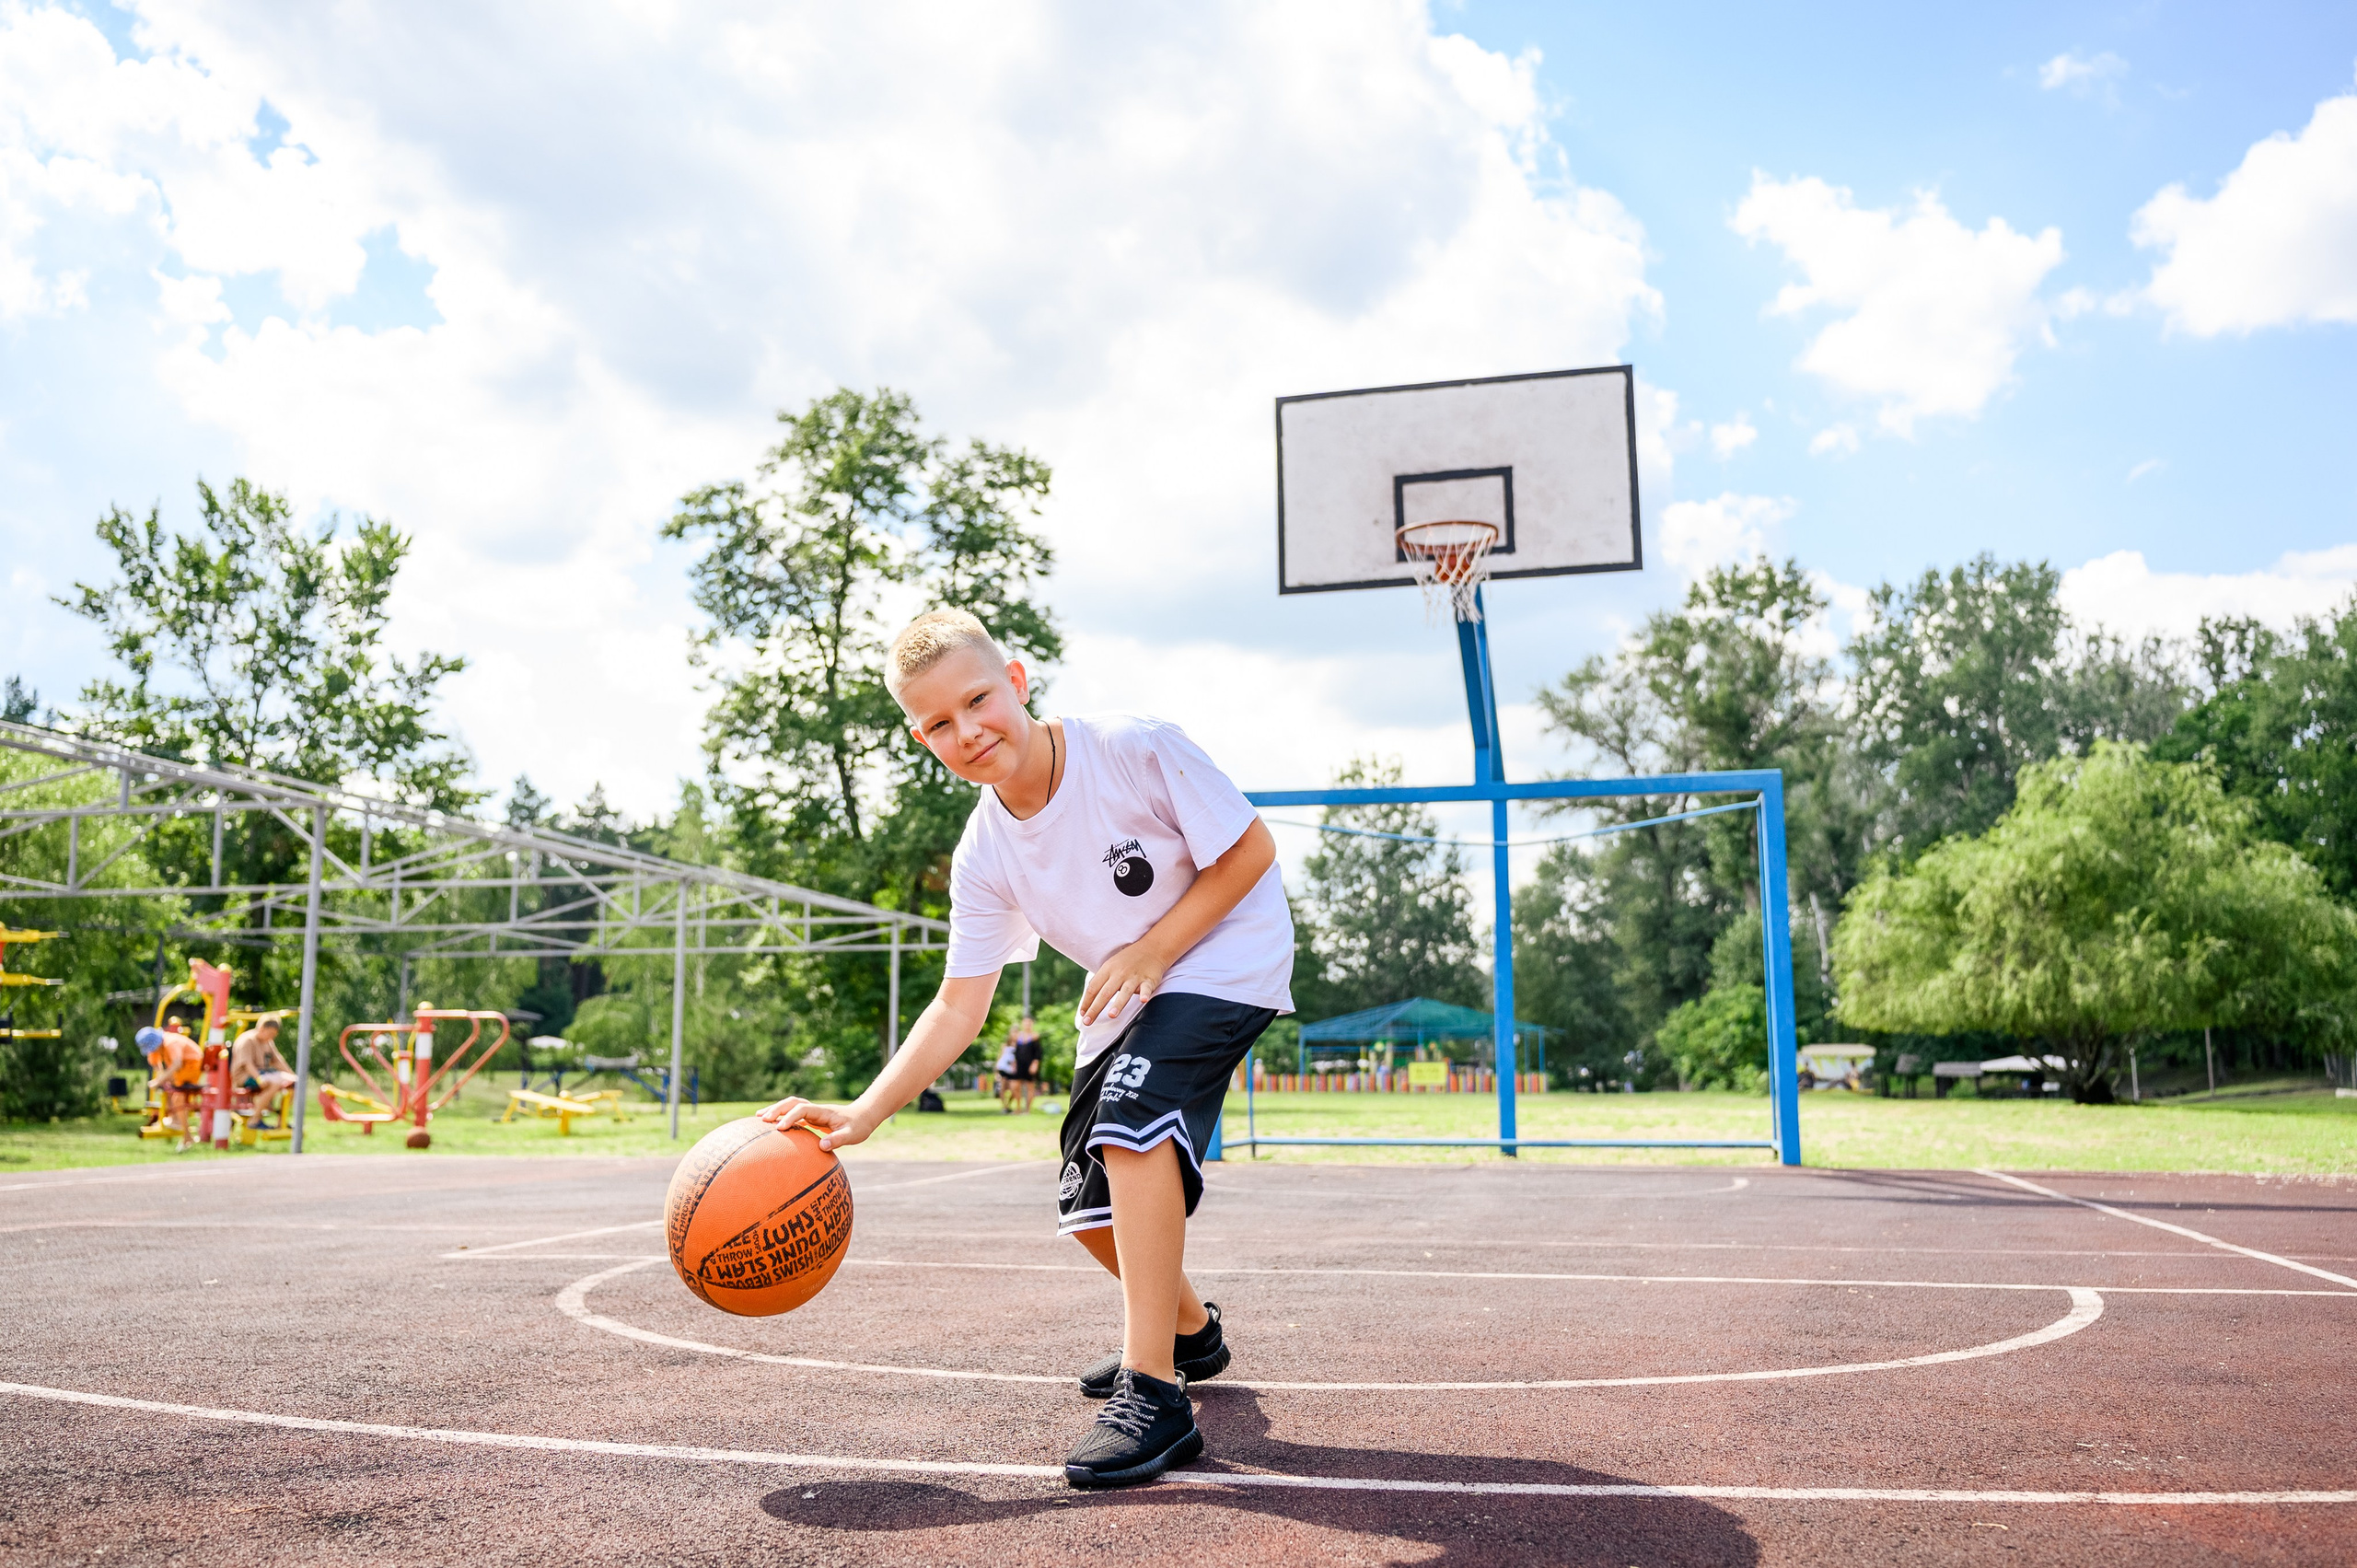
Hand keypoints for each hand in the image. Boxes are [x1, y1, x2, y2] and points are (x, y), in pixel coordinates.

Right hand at [754, 1095, 872, 1152]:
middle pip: (792, 1103)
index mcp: (823, 1112)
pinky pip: (793, 1114)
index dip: (790, 1117)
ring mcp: (812, 1112)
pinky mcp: (811, 1117)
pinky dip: (780, 1117)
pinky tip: (770, 1127)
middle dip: (777, 1109)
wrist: (863, 1116)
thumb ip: (839, 1139)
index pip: (803, 1110)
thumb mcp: (853, 1135)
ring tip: (758, 1118)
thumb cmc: (859, 1126)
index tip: (780, 1128)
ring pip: (790, 1106)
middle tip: (762, 1120)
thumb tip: (822, 1146)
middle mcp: (815, 1109)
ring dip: (775, 1110)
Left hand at [1080, 940, 1167, 1026]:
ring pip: (1125, 992)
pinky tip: (1143, 1000)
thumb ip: (1102, 981)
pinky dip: (1145, 994)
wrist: (1152, 948)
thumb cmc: (1128, 960)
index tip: (1082, 1014)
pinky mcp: (1148, 979)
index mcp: (1108, 969)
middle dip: (1095, 1008)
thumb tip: (1090, 1000)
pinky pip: (1146, 988)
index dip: (1086, 1001)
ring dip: (1118, 1004)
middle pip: (1105, 993)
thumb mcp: (1111, 965)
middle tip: (1087, 1021)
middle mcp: (1119, 973)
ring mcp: (1134, 977)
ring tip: (1111, 1015)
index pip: (1093, 987)